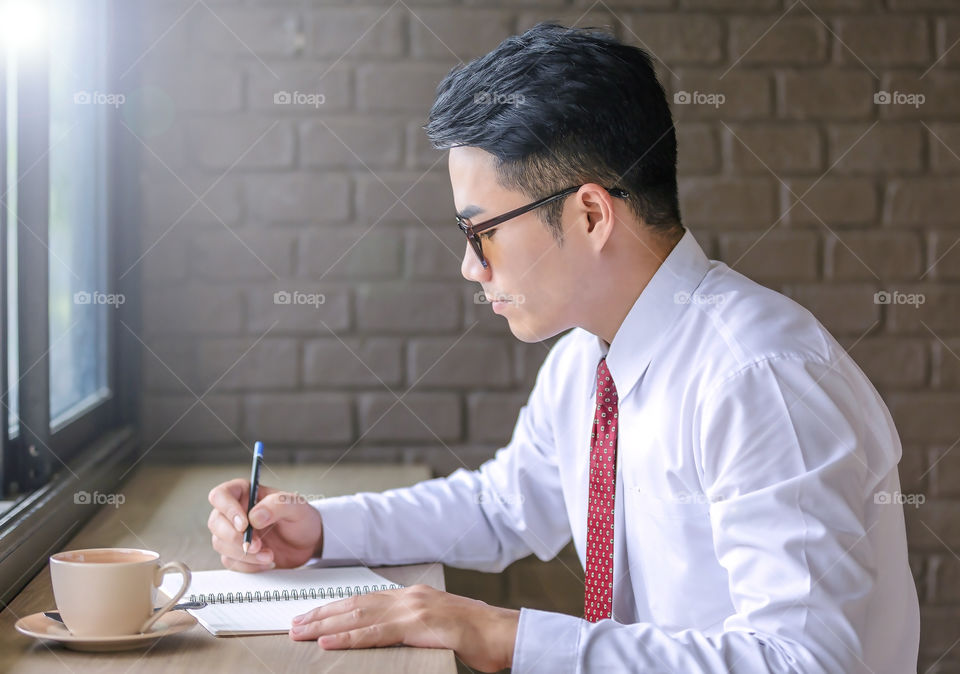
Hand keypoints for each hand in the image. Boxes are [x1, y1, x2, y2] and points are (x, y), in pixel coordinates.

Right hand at [207, 478, 323, 572]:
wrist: (308, 543)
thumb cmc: (301, 518)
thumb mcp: (296, 506)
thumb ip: (277, 505)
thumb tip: (254, 516)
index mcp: (245, 493)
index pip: (220, 495)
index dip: (228, 510)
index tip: (244, 525)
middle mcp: (235, 512)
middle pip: (216, 523)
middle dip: (236, 537)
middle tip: (258, 545)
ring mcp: (233, 533)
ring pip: (220, 544)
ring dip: (244, 553)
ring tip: (269, 554)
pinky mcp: (236, 553)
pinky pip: (230, 561)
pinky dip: (248, 565)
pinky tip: (266, 561)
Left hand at [288, 584, 518, 672]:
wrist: (501, 633)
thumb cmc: (475, 635)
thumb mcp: (436, 627)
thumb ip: (411, 627)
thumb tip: (388, 637)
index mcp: (412, 597)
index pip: (364, 600)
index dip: (335, 607)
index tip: (312, 616)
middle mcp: (409, 597)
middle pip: (355, 604)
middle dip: (322, 614)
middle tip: (295, 623)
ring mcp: (412, 609)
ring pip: (359, 615)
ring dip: (326, 624)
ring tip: (301, 631)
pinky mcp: (417, 626)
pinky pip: (376, 633)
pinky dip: (348, 636)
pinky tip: (329, 640)